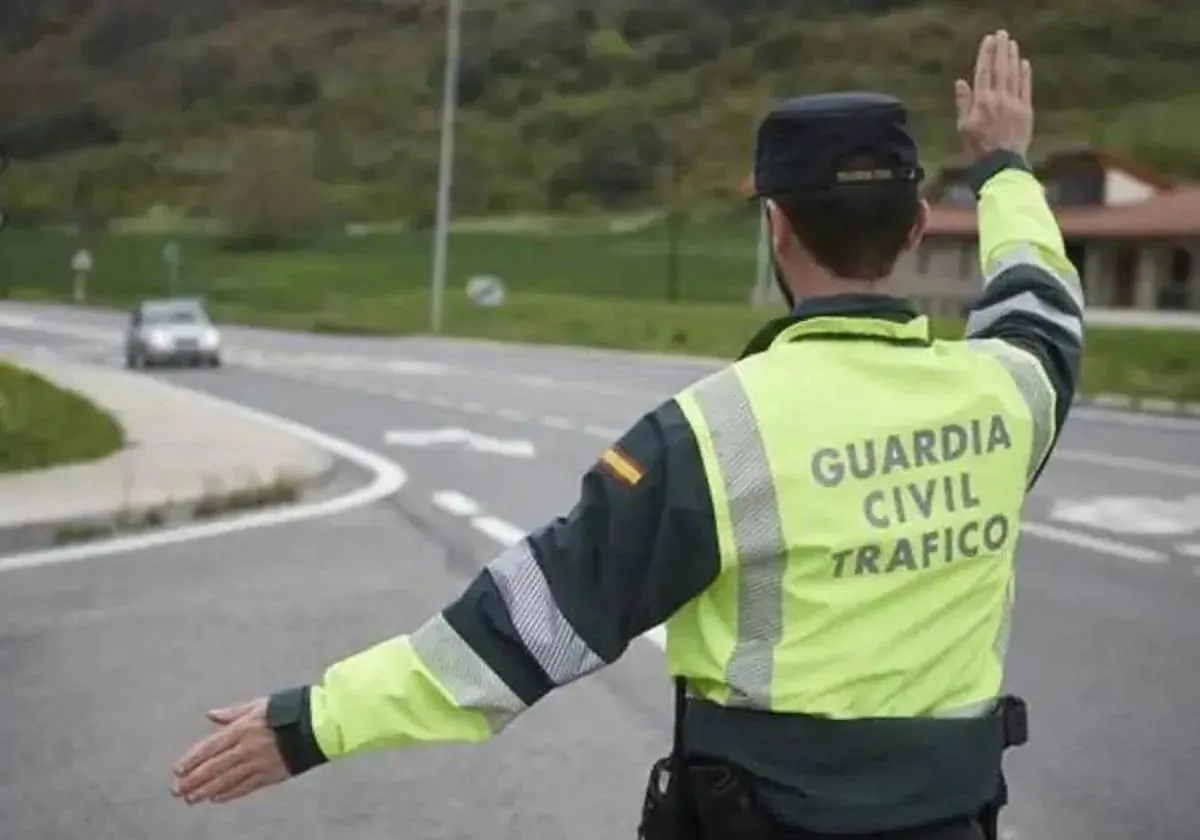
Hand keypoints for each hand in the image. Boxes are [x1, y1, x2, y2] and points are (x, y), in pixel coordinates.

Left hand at [171, 697, 291, 804]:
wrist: (317, 724)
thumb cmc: (289, 710)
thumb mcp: (259, 705)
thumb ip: (233, 713)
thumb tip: (210, 715)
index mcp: (243, 728)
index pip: (210, 747)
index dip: (192, 759)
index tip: (178, 770)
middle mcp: (247, 748)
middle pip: (214, 767)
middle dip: (193, 780)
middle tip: (177, 790)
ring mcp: (258, 763)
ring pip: (226, 780)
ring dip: (206, 790)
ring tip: (191, 798)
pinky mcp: (270, 774)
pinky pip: (245, 787)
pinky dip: (229, 794)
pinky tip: (216, 799)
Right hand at [954, 29, 1033, 160]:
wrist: (1000, 164)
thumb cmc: (977, 148)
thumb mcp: (963, 127)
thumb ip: (963, 103)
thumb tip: (961, 82)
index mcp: (981, 102)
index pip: (983, 71)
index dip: (986, 54)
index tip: (988, 40)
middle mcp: (999, 98)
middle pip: (1000, 68)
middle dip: (1001, 50)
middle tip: (1002, 35)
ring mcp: (1014, 103)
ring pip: (1014, 75)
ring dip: (1013, 57)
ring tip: (1012, 44)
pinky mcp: (1026, 110)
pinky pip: (1026, 87)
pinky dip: (1025, 74)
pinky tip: (1024, 63)